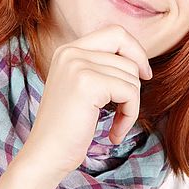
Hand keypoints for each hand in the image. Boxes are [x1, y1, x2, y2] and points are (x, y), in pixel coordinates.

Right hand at [21, 24, 152, 180]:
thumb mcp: (83, 87)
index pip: (115, 32)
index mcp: (68, 50)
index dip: (136, 51)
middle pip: (127, 56)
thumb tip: (139, 59)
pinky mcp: (87, 83)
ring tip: (115, 125)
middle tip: (129, 106)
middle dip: (135, 83)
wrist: (45, 156)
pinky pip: (130, 92)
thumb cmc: (68, 129)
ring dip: (130, 106)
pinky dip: (129, 116)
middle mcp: (71, 52)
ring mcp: (77, 65)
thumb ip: (102, 67)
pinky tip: (114, 133)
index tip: (143, 74)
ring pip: (131, 76)